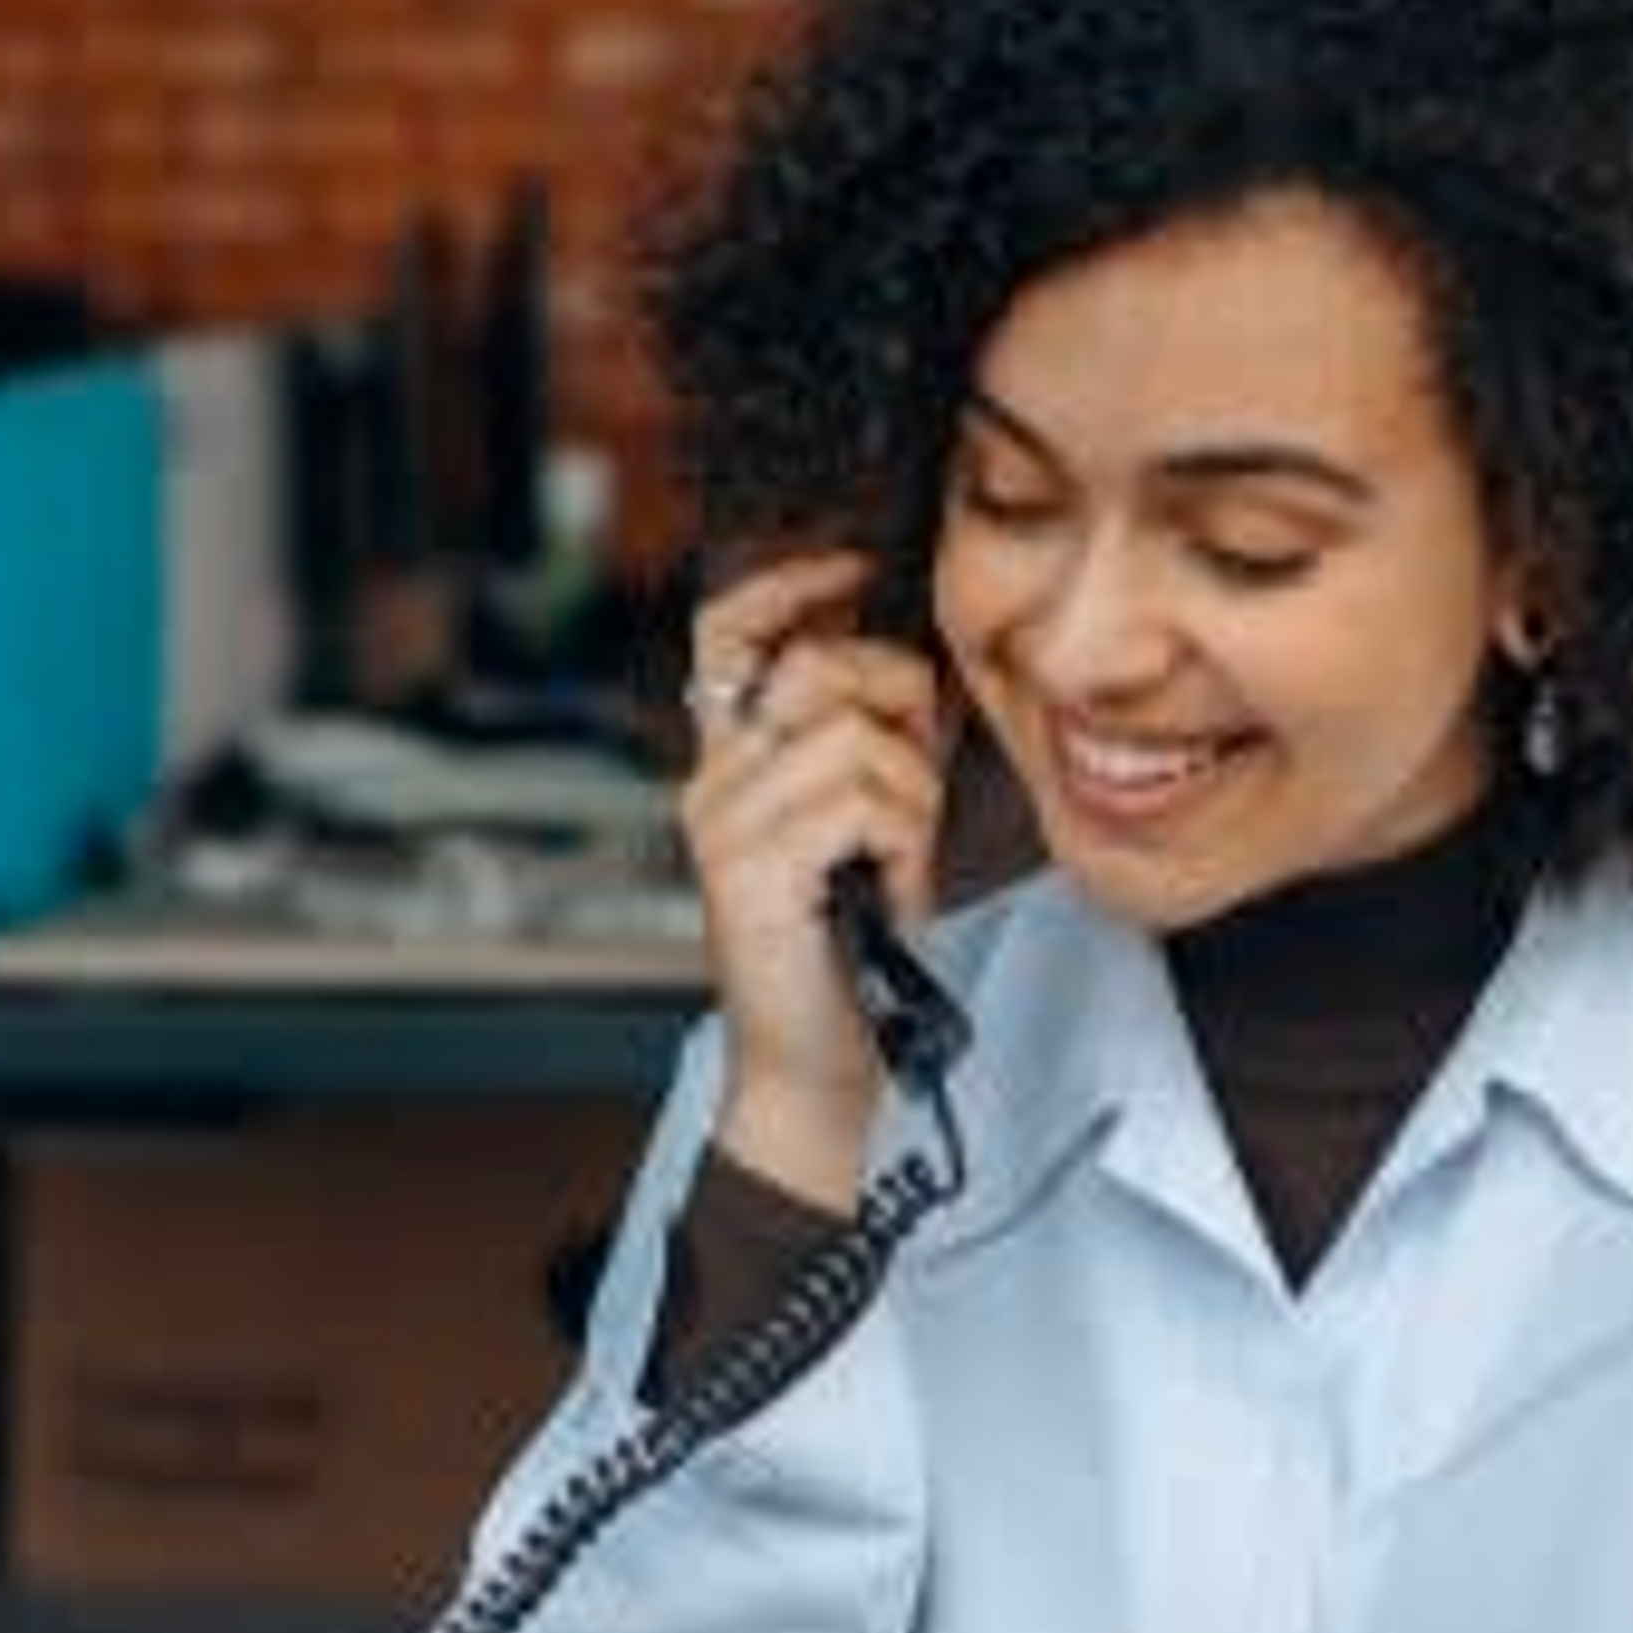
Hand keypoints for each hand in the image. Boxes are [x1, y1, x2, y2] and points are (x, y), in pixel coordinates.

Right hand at [678, 551, 953, 1209]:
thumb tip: (921, 662)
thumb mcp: (878, 823)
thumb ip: (887, 742)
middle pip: (820, 666)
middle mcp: (712, 781)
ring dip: (911, 798)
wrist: (821, 1065)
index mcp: (733, 760)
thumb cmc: (853, 949)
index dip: (787, 581)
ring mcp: (721, 823)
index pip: (728, 632)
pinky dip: (902, 840)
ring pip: (854, 736)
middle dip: (898, 708)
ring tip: (898, 860)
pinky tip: (887, 886)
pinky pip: (859, 800)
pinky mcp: (747, 870)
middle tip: (914, 791)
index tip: (852, 567)